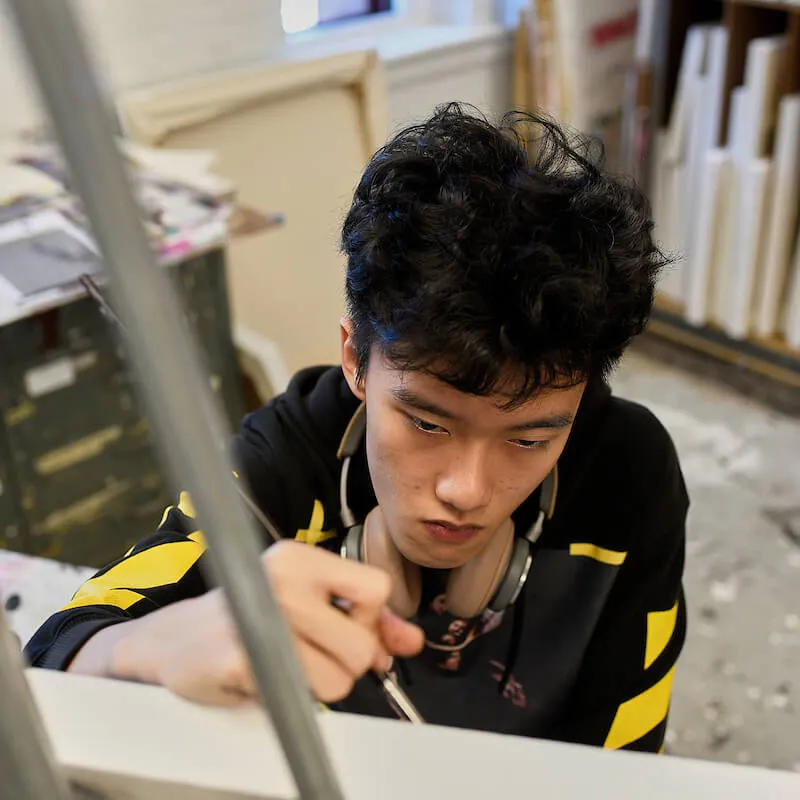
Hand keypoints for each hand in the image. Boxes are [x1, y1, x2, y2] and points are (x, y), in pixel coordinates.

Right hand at [102, 540, 422, 704]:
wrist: (174, 640)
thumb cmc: (251, 614)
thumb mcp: (307, 600)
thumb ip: (365, 618)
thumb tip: (411, 642)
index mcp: (298, 558)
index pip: (376, 588)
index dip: (370, 617)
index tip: (344, 622)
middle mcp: (279, 581)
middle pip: (361, 642)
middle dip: (347, 661)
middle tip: (312, 651)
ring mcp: (257, 620)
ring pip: (340, 678)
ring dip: (322, 683)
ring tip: (287, 664)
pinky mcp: (241, 662)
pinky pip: (303, 698)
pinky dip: (290, 696)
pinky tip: (263, 674)